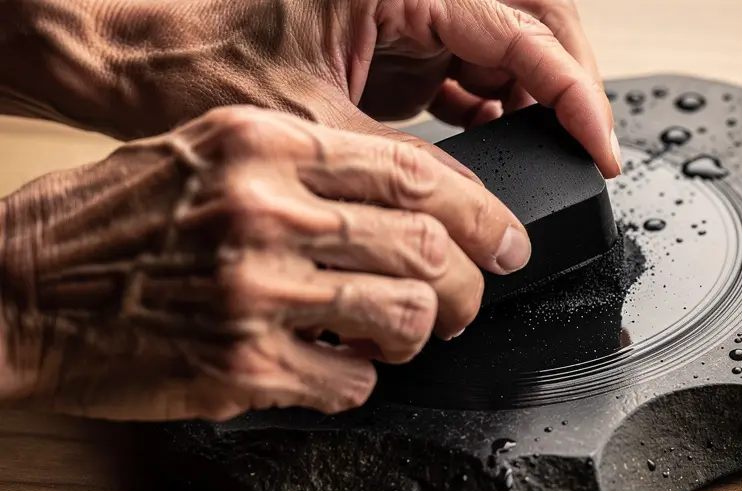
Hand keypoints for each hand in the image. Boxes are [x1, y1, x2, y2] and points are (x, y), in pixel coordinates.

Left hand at [0, 0, 620, 177]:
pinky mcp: (391, 40)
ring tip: (548, 151)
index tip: (599, 145)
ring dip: (534, 95)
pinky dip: (493, 105)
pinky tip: (497, 140)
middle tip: (588, 143)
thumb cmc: (197, 69)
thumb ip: (407, 165)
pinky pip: (468, 64)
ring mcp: (403, 11)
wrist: (134, 61)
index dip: (572, 91)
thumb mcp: (316, 129)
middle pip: (530, 18)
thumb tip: (478, 210)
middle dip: (568, 80)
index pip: (520, 30)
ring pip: (505, 41)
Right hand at [0, 105, 529, 420]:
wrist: (16, 286)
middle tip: (468, 301)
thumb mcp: (207, 149)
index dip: (482, 213)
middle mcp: (267, 211)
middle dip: (470, 286)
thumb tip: (407, 202)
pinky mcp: (242, 365)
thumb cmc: (112, 220)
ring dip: (421, 334)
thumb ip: (306, 167)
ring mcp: (257, 290)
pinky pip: (352, 380)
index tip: (506, 240)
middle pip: (429, 248)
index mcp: (264, 145)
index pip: (416, 174)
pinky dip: (362, 379)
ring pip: (406, 316)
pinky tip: (337, 366)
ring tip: (401, 334)